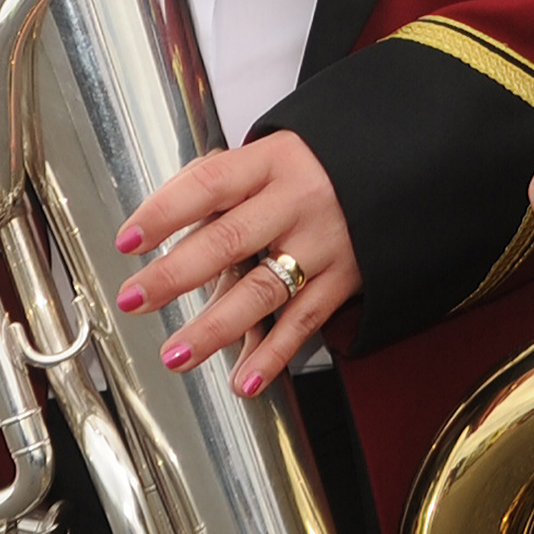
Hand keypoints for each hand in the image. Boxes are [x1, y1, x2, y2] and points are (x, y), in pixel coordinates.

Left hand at [113, 133, 357, 396]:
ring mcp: (324, 243)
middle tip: (134, 300)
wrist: (405, 166)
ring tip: (176, 355)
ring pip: (263, 291)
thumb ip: (220, 184)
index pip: (210, 185)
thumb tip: (159, 222)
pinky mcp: (345, 278)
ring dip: (215, 328)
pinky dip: (274, 355)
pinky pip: (305, 322)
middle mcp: (298, 202)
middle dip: (176, 275)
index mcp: (273, 162)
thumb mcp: (272, 154)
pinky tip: (245, 380)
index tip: (128, 240)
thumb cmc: (320, 166)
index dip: (165, 212)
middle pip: (230, 241)